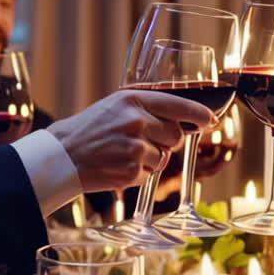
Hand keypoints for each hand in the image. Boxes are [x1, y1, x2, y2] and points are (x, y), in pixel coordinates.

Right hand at [46, 90, 212, 192]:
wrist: (63, 156)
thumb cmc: (89, 131)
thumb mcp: (115, 107)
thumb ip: (146, 109)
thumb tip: (183, 120)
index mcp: (133, 101)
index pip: (178, 105)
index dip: (199, 114)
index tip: (210, 119)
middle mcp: (137, 121)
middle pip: (175, 134)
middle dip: (165, 140)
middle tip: (142, 141)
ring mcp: (136, 148)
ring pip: (164, 156)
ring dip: (150, 158)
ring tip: (123, 154)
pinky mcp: (133, 171)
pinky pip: (150, 173)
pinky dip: (138, 173)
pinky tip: (119, 166)